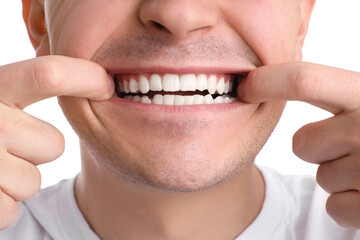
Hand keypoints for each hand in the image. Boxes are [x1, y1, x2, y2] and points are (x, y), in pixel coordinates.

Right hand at [0, 55, 112, 228]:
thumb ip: (27, 81)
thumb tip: (89, 66)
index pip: (47, 76)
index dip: (85, 78)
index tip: (106, 84)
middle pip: (53, 144)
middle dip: (36, 150)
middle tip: (3, 144)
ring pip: (32, 182)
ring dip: (16, 179)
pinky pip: (12, 210)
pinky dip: (1, 205)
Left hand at [238, 62, 359, 227]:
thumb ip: (342, 95)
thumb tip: (281, 84)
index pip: (307, 81)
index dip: (269, 81)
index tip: (246, 86)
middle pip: (303, 143)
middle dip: (319, 148)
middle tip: (355, 147)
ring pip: (321, 178)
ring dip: (341, 178)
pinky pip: (336, 208)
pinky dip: (352, 207)